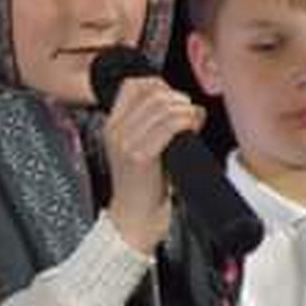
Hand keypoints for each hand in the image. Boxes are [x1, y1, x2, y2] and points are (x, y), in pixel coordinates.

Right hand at [101, 72, 203, 252]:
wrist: (134, 220)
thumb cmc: (143, 188)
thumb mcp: (140, 148)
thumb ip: (153, 124)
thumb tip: (183, 104)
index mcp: (112, 126)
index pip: (132, 85)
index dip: (159, 85)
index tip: (174, 100)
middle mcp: (116, 131)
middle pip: (151, 92)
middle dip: (177, 98)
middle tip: (189, 113)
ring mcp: (126, 142)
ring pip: (162, 106)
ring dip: (186, 109)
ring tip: (193, 122)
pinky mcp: (140, 156)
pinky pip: (169, 125)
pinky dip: (187, 121)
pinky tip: (192, 129)